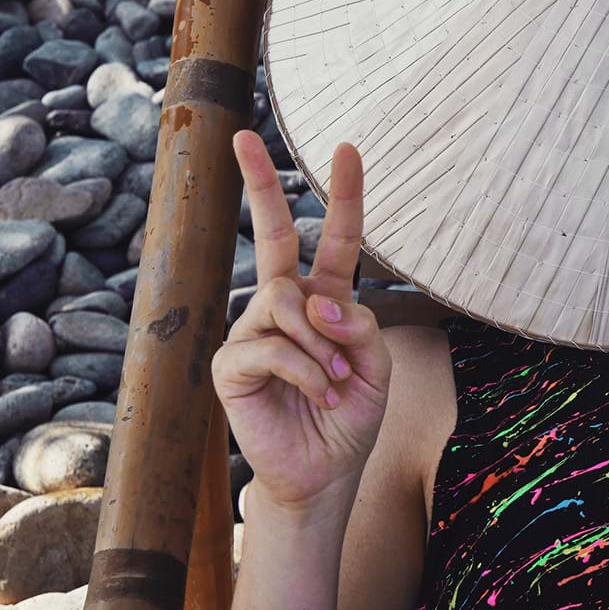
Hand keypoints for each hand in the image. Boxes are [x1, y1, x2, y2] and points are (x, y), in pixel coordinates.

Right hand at [212, 131, 391, 514]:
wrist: (325, 472)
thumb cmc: (350, 417)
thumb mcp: (377, 366)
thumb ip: (359, 324)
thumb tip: (315, 301)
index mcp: (327, 298)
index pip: (338, 238)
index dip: (345, 194)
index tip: (346, 148)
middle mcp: (286, 305)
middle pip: (274, 233)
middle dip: (258, 182)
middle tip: (244, 137)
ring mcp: (254, 329)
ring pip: (287, 301)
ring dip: (323, 346)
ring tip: (335, 384)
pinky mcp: (231, 362)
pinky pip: (271, 346)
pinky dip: (306, 372)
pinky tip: (316, 397)